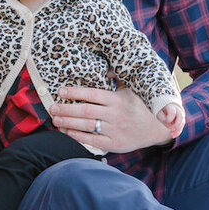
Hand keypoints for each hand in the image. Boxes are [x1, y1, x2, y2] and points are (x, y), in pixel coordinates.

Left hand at [49, 86, 172, 152]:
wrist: (156, 130)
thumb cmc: (139, 107)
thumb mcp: (130, 90)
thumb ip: (116, 79)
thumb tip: (103, 66)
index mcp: (118, 100)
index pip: (93, 94)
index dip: (76, 92)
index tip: (61, 91)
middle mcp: (115, 115)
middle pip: (86, 111)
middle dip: (67, 109)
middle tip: (52, 107)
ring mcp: (115, 130)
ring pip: (87, 126)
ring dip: (69, 122)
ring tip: (55, 119)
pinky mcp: (115, 144)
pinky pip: (93, 140)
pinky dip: (79, 137)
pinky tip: (68, 132)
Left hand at [156, 103, 184, 137]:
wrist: (164, 107)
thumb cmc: (160, 110)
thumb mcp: (158, 113)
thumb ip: (163, 118)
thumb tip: (170, 126)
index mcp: (171, 106)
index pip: (172, 112)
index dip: (169, 118)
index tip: (166, 121)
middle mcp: (177, 110)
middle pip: (181, 117)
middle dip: (177, 125)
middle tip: (171, 130)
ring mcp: (180, 115)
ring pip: (182, 122)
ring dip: (177, 130)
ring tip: (171, 135)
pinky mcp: (181, 120)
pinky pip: (181, 126)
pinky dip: (177, 132)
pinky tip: (173, 135)